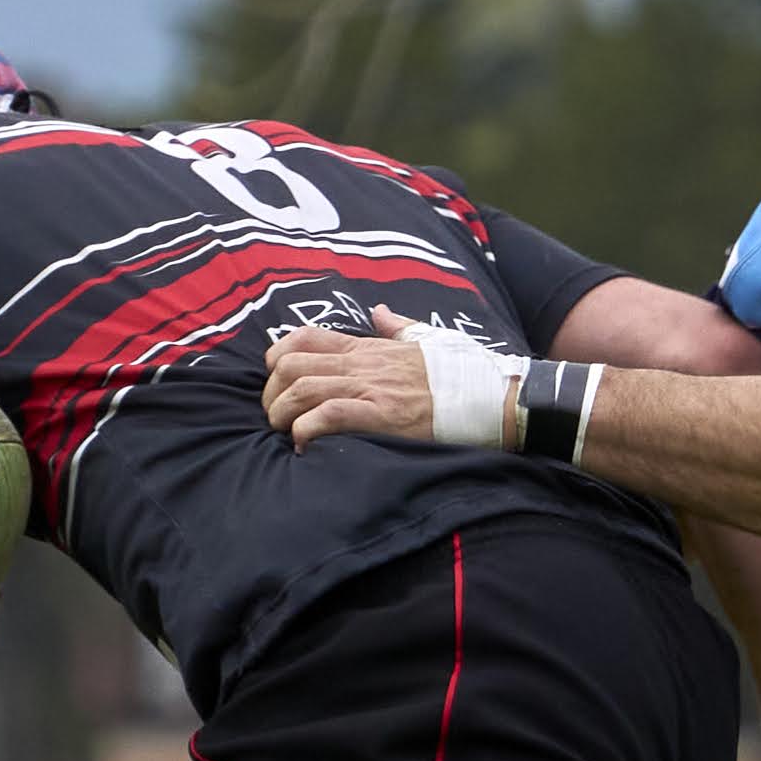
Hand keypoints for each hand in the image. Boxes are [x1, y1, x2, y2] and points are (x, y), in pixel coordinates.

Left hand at [266, 310, 474, 452]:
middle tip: (279, 417)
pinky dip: (307, 432)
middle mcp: (362, 365)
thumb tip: (381, 312)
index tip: (279, 382)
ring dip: (284, 415)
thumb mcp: (425, 338)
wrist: (487, 396)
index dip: (277, 358)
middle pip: (290, 366)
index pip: (303, 338)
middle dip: (273, 394)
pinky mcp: (381, 416)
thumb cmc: (457, 372)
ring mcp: (370, 389)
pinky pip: (327, 416)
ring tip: (288, 435)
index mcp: (367, 347)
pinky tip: (308, 447)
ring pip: (301, 391)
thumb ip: (397, 326)